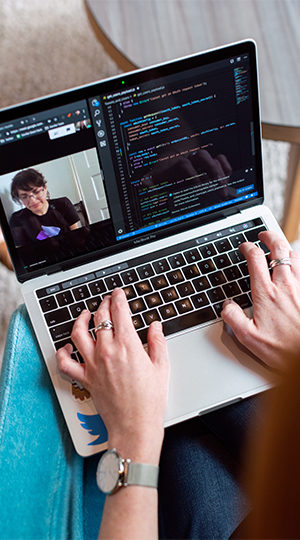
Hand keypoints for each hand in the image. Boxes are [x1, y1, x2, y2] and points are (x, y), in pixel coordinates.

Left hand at [56, 288, 168, 463]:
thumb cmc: (150, 401)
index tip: (118, 293)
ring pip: (79, 333)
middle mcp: (107, 352)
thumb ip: (157, 342)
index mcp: (128, 346)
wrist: (135, 426)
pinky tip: (68, 346)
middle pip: (100, 318)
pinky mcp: (86, 379)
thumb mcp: (162, 367)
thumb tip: (155, 326)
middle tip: (107, 300)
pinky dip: (63, 352)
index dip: (118, 298)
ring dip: (81, 319)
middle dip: (103, 304)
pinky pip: (66, 363)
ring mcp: (94, 365)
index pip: (119, 312)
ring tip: (85, 314)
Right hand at [221, 230, 299, 369]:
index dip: (248, 248)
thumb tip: (226, 306)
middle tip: (264, 236)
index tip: (244, 247)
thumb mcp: (249, 339)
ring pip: (295, 256)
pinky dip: (299, 263)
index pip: (255, 258)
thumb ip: (233, 319)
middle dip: (269, 237)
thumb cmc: (283, 350)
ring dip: (286, 248)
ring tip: (280, 248)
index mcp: (266, 293)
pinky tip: (296, 266)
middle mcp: (285, 285)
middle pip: (278, 248)